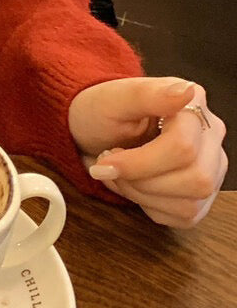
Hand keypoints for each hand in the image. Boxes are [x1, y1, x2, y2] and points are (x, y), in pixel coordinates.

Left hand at [68, 77, 226, 226]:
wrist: (96, 130)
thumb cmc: (103, 110)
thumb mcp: (114, 98)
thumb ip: (148, 94)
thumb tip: (187, 91)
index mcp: (193, 105)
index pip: (183, 147)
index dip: (141, 163)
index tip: (106, 162)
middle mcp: (210, 137)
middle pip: (195, 179)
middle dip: (141, 180)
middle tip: (111, 166)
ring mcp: (211, 168)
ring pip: (190, 203)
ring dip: (142, 195)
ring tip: (120, 174)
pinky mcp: (202, 194)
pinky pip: (184, 216)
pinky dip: (150, 206)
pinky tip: (135, 184)